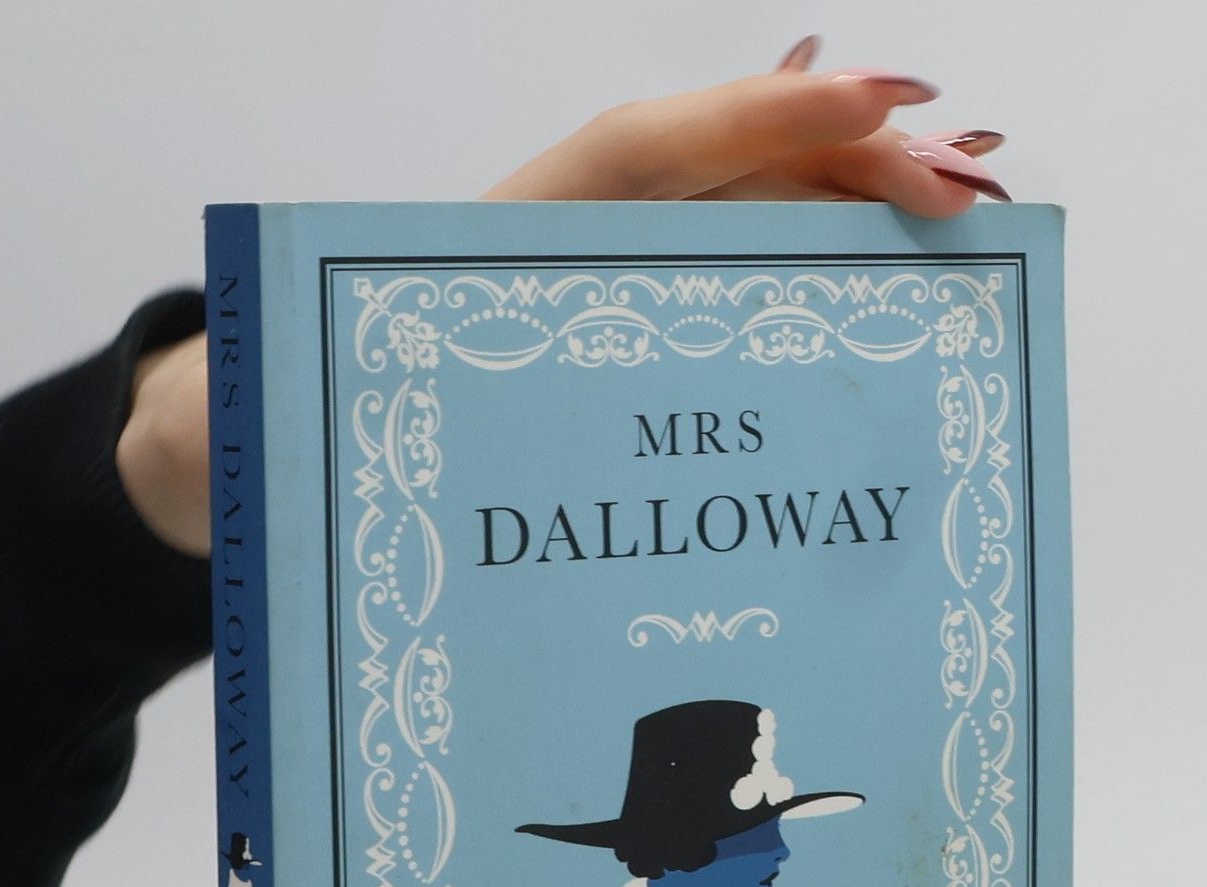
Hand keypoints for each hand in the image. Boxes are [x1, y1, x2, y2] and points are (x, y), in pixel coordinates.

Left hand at [116, 42, 1007, 556]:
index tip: (872, 104)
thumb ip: (243, 400)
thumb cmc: (270, 432)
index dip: (752, 127)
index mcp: (490, 247)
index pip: (636, 158)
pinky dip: (813, 279)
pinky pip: (729, 299)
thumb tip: (234, 399)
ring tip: (971, 218)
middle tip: (972, 190)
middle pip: (719, 180)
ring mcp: (599, 298)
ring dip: (855, 217)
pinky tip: (884, 282)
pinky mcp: (621, 352)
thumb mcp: (239, 420)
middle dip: (848, 167)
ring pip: (742, 233)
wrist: (267, 463)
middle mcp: (560, 255)